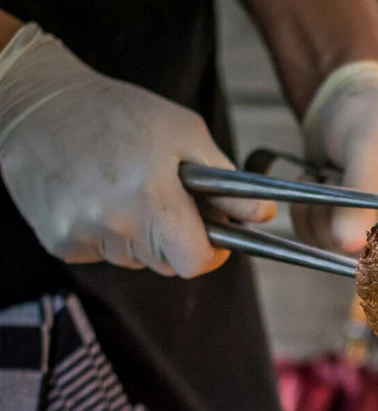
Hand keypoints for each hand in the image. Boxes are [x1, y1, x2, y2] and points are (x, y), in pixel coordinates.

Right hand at [0, 25, 274, 276]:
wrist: (37, 104)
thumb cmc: (118, 112)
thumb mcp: (185, 134)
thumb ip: (227, 183)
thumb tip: (266, 217)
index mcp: (151, 198)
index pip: (195, 263)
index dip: (211, 253)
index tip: (214, 237)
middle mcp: (114, 224)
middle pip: (167, 264)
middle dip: (177, 240)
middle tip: (168, 200)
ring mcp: (82, 236)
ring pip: (135, 260)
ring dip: (141, 235)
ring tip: (126, 188)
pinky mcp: (59, 242)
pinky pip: (102, 253)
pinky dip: (108, 233)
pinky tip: (96, 195)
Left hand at [294, 61, 377, 252]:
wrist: (344, 100)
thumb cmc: (376, 119)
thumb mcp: (372, 155)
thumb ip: (360, 201)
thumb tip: (348, 247)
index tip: (365, 237)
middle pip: (373, 258)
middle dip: (343, 224)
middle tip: (340, 184)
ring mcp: (372, 228)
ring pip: (336, 249)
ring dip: (318, 214)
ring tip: (328, 176)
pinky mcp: (343, 224)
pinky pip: (316, 239)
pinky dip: (306, 213)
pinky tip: (318, 182)